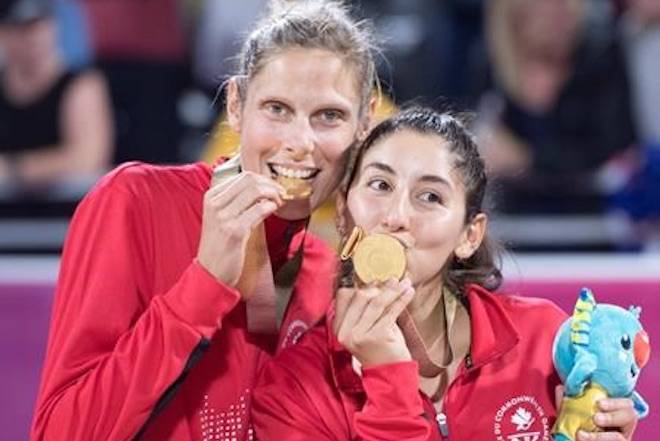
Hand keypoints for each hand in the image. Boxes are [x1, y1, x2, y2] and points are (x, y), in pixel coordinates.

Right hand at [197, 171, 282, 288]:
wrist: (210, 272)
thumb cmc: (219, 246)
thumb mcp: (220, 218)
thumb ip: (235, 202)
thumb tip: (261, 189)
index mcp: (211, 197)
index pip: (242, 176)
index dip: (263, 180)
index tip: (273, 188)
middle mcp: (216, 204)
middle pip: (250, 179)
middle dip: (270, 184)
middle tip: (280, 194)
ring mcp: (224, 217)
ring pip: (256, 191)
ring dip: (273, 194)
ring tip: (278, 203)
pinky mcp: (235, 231)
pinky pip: (259, 209)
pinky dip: (271, 207)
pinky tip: (273, 211)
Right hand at [333, 278, 413, 367]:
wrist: (389, 374)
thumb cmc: (379, 348)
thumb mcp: (367, 326)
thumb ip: (366, 307)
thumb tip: (377, 281)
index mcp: (338, 327)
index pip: (344, 296)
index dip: (361, 286)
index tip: (376, 281)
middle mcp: (346, 331)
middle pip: (361, 297)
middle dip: (380, 286)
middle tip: (394, 279)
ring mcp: (360, 335)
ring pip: (377, 302)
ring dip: (393, 290)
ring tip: (404, 283)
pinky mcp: (377, 336)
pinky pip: (391, 311)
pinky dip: (402, 299)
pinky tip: (409, 292)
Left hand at [554, 386, 638, 440]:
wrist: (571, 440)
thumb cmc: (575, 430)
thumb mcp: (571, 415)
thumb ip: (567, 402)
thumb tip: (561, 388)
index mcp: (614, 412)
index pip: (626, 403)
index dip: (616, 402)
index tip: (599, 403)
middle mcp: (622, 427)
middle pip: (631, 417)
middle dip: (614, 416)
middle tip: (596, 418)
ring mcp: (622, 439)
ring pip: (622, 437)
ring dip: (602, 436)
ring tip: (581, 435)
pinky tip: (581, 439)